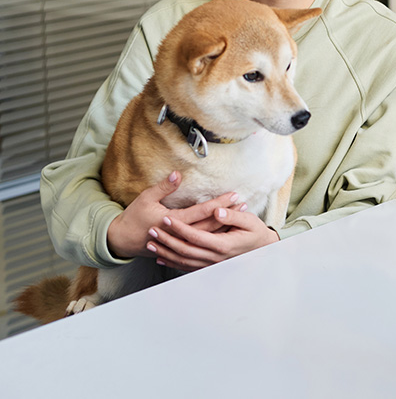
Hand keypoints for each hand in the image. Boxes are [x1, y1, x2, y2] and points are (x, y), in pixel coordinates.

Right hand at [107, 172, 239, 258]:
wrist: (124, 240)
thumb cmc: (135, 217)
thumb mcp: (146, 198)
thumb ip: (163, 187)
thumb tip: (177, 174)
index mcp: (173, 221)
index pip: (202, 211)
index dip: (219, 203)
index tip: (234, 194)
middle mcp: (180, 234)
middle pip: (210, 224)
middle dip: (229, 213)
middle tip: (244, 203)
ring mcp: (181, 242)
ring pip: (209, 234)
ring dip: (226, 223)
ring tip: (241, 213)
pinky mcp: (182, 246)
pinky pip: (203, 241)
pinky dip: (216, 233)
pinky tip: (228, 226)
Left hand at [145, 206, 279, 269]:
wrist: (262, 248)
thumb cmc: (255, 232)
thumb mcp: (249, 221)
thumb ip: (232, 216)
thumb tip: (217, 211)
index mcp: (223, 245)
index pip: (196, 236)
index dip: (180, 228)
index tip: (166, 218)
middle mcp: (215, 258)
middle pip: (185, 250)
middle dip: (167, 240)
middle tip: (152, 229)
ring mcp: (211, 264)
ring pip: (183, 260)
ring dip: (166, 252)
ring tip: (151, 242)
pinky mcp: (209, 266)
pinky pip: (187, 267)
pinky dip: (173, 263)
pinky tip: (162, 258)